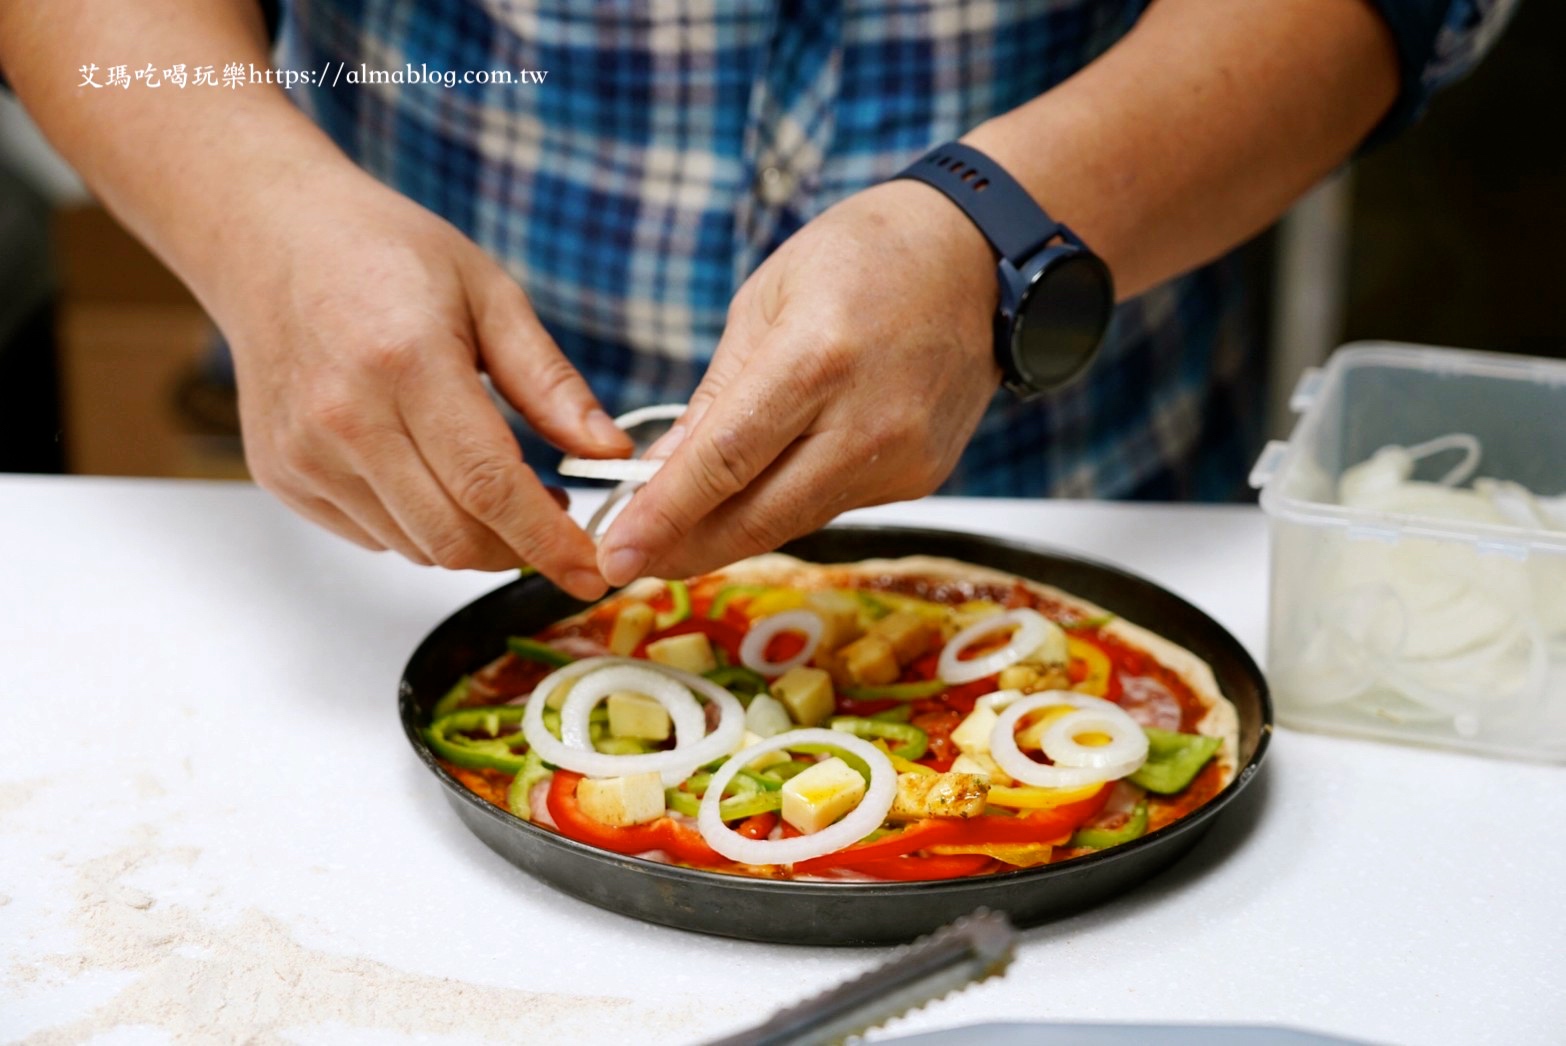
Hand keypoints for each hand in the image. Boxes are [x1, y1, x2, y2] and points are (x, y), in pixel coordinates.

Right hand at [209, 166, 630, 598]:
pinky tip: (434, 477)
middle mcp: (345, 417)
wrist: (271, 238)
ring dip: (473, 541)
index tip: (594, 571)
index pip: (489, 486)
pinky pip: (373, 536)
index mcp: (407, 363)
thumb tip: (610, 454)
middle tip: (557, 527)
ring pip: (415, 547)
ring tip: (498, 489)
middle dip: (520, 552)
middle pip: (453, 537)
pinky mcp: (283, 475)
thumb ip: (550, 383)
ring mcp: (305, 453)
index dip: (549, 542)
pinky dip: (420, 527)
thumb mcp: (490, 293)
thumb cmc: (384, 254)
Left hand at [597, 179, 1001, 584]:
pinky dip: (784, 507)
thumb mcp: (766, 301)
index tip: (615, 554)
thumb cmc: (865, 257)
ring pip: (794, 522)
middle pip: (760, 517)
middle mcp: (867, 420)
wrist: (979, 260)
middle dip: (685, 549)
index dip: (663, 516)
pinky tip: (754, 498)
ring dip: (729, 534)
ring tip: (675, 534)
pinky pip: (833, 507)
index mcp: (816, 358)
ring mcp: (902, 458)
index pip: (724, 462)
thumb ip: (715, 397)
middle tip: (628, 563)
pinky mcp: (921, 477)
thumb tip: (660, 473)